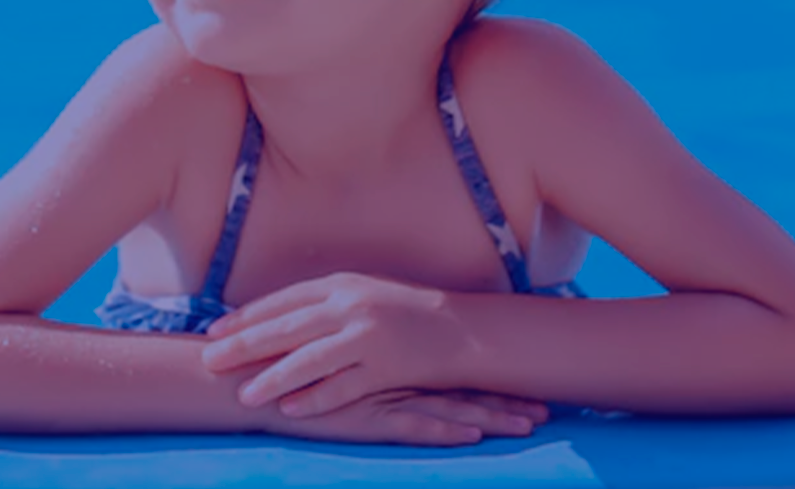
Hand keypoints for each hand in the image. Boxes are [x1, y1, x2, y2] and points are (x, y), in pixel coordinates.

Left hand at [202, 272, 477, 416]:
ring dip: (274, 378)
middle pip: (287, 328)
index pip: (281, 301)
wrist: (460, 329)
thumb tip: (271, 318)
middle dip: (244, 346)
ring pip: (310, 360)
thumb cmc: (401, 312)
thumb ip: (318, 304)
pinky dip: (316, 399)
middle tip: (209, 360)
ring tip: (244, 395)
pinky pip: (344, 387)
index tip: (213, 331)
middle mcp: (350, 308)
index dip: (245, 317)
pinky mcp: (386, 368)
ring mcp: (368, 338)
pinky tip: (290, 410)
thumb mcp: (359, 294)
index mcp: (340, 285)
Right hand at [257, 387, 548, 445]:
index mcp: (386, 358)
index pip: (447, 368)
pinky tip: (471, 435)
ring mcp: (378, 394)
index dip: (488, 376)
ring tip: (530, 425)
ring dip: (489, 416)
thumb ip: (356, 363)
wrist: (245, 377)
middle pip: (458, 385)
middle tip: (549, 405)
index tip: (527, 381)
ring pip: (445, 406)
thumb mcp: (326, 363)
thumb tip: (381, 366)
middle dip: (505, 397)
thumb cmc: (283, 372)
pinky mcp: (362, 416)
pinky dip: (442, 431)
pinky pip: (411, 425)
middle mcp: (390, 372)